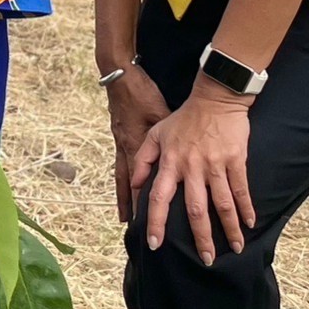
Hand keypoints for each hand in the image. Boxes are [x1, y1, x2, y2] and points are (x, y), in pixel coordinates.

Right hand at [104, 66, 169, 222]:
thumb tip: (189, 160)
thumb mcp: (161, 114)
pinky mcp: (119, 138)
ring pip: (123, 179)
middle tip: (145, 232)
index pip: (146, 181)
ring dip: (126, 200)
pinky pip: (121, 166)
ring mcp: (121, 144)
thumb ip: (172, 139)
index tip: (155, 222)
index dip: (149, 203)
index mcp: (141, 145)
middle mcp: (129, 149)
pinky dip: (123, 182)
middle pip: (132, 186)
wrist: (120, 76)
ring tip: (126, 220)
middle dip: (139, 209)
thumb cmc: (143, 93)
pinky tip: (126, 190)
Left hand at [131, 82, 256, 263]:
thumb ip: (142, 160)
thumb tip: (134, 187)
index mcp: (171, 163)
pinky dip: (246, 208)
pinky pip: (242, 189)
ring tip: (235, 249)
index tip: (155, 245)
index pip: (158, 198)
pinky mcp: (236, 160)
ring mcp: (216, 165)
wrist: (215, 98)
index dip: (156, 223)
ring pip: (223, 204)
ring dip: (229, 229)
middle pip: (196, 210)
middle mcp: (192, 168)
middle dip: (202, 238)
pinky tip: (250, 224)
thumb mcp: (155, 135)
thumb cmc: (184, 119)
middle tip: (207, 260)